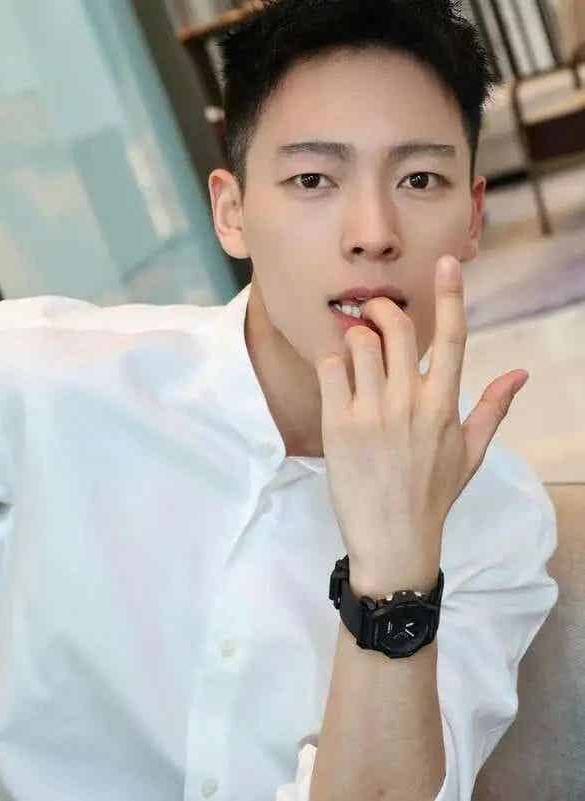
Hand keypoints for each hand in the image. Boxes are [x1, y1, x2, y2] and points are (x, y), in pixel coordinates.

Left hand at [315, 255, 528, 593]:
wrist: (393, 539)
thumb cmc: (432, 495)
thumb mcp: (471, 453)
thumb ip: (492, 408)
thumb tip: (521, 373)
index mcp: (444, 405)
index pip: (454, 338)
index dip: (451, 295)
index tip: (446, 263)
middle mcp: (410, 402)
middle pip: (398, 328)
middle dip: (383, 309)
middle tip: (374, 313)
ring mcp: (373, 412)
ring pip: (359, 343)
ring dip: (355, 338)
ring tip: (354, 354)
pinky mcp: (339, 425)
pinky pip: (330, 368)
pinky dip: (332, 363)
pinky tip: (338, 377)